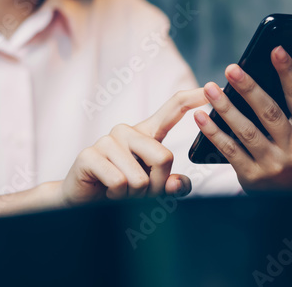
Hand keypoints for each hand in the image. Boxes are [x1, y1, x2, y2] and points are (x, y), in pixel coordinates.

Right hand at [56, 89, 206, 207]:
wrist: (82, 203)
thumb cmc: (121, 193)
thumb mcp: (152, 190)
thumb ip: (170, 185)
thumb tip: (180, 183)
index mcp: (146, 134)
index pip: (172, 109)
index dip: (192, 98)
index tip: (210, 88)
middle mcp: (127, 131)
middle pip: (164, 157)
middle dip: (156, 186)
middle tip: (138, 193)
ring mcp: (107, 141)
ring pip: (141, 177)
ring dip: (134, 196)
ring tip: (120, 192)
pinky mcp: (89, 155)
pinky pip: (120, 182)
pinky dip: (117, 196)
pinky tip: (106, 191)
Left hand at [193, 46, 291, 191]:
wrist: (282, 192)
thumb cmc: (291, 145)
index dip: (288, 72)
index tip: (276, 49)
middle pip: (270, 113)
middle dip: (250, 89)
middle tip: (232, 68)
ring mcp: (273, 163)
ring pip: (247, 132)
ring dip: (226, 109)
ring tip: (210, 89)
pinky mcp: (252, 176)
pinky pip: (230, 150)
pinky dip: (214, 133)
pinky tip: (201, 117)